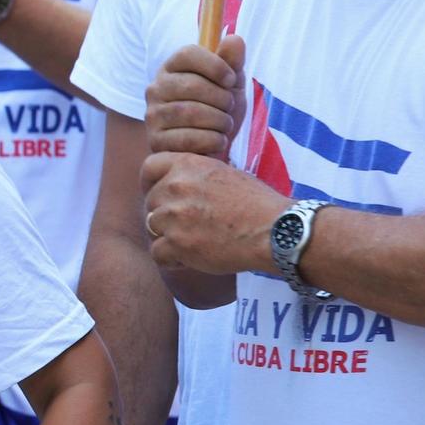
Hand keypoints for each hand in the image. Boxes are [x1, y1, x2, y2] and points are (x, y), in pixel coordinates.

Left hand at [142, 151, 285, 274]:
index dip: (153, 182)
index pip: (149, 167)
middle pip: (150, 202)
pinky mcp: (178, 244)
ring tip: (195, 241)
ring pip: (152, 228)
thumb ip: (194, 176)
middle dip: (165, 214)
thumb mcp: (224, 172)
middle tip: (190, 225)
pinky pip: (158, 254)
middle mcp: (176, 186)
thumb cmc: (256, 203)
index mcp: (187, 164)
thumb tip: (173, 183)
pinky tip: (190, 258)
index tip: (163, 195)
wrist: (275, 231)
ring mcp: (174, 216)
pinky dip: (172, 259)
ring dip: (169, 236)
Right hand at [144, 35, 245, 158]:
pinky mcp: (155, 140)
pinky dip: (212, 140)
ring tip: (225, 125)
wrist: (208, 147)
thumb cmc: (217, 109)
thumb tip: (234, 38)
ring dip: (220, 121)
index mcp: (171, 68)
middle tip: (230, 108)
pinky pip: (188, 138)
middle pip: (192, 85)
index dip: (215, 65)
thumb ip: (232, 61)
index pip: (187, 54)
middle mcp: (155, 88)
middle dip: (222, 99)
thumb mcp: (230, 84)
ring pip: (191, 112)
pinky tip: (218, 140)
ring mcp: (152, 115)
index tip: (231, 80)